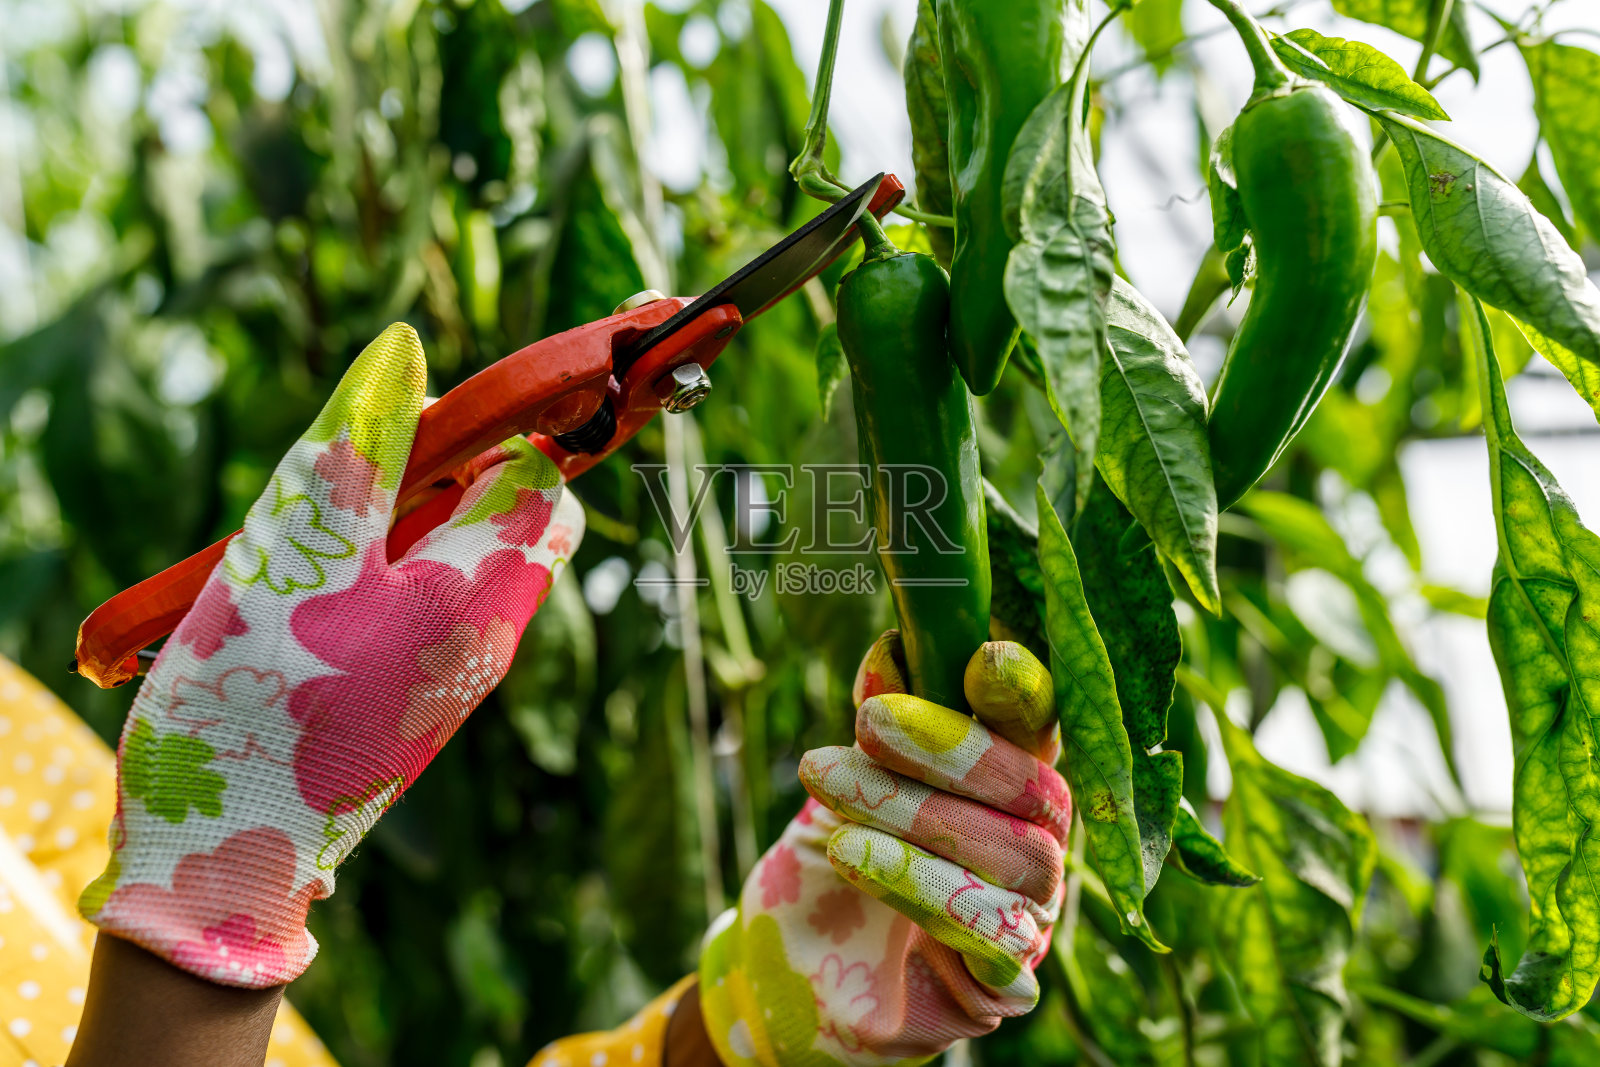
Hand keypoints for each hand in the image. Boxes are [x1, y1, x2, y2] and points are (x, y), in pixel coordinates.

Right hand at [77, 323, 581, 987]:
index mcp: (483, 589)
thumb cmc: (261, 699)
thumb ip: (356, 451)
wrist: (228, 859)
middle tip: (368, 480)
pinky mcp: (422, 706)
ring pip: (473, 567)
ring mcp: (461, 677)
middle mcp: (493, 634)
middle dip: (460, 480)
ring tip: (327, 542)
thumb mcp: (296, 552)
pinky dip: (395, 583)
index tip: (418, 425)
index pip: (541, 478)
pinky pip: (436, 615)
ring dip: (418, 531)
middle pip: (517, 522)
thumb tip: (404, 352)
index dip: (493, 433)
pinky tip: (321, 598)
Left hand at [698, 631, 1067, 1063]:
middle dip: (947, 748)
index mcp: (1009, 781)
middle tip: (868, 719)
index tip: (987, 656)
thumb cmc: (834, 859)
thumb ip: (878, 719)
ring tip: (830, 785)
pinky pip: (989, 933)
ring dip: (917, 814)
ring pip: (1013, 855)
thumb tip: (897, 647)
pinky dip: (917, 884)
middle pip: (1030, 786)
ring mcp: (1029, 916)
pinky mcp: (1003, 983)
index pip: (1039, 728)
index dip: (1023, 693)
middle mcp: (1036, 843)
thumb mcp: (844, 778)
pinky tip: (854, 855)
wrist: (788, 969)